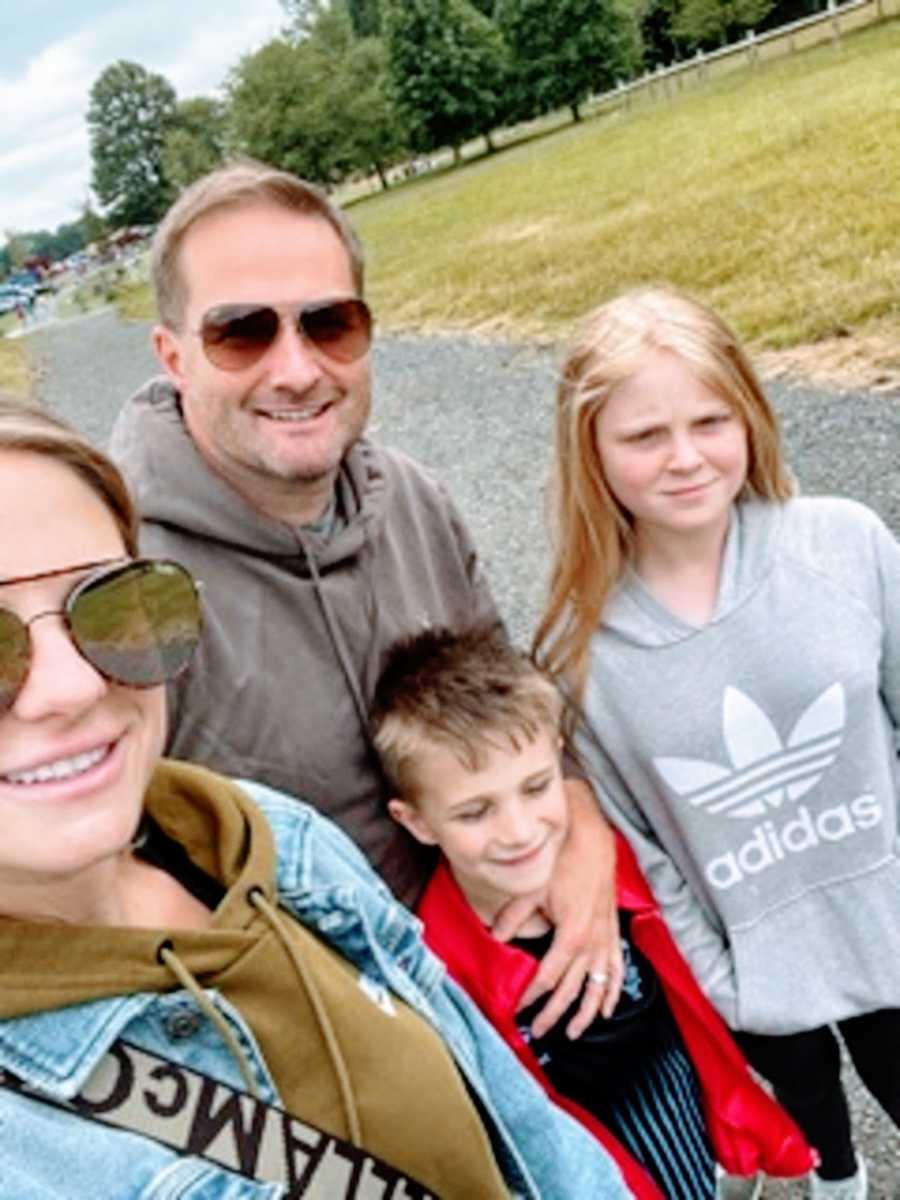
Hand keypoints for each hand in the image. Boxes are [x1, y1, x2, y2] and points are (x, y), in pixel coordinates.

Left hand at [492, 779, 621, 1039]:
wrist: (594, 841)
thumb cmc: (563, 861)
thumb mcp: (533, 887)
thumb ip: (513, 915)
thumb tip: (495, 937)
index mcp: (571, 935)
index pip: (547, 977)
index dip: (531, 997)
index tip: (517, 1010)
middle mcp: (591, 943)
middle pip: (571, 989)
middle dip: (553, 1014)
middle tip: (537, 1032)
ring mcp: (605, 940)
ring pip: (597, 987)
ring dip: (585, 1012)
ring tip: (573, 1033)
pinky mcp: (613, 933)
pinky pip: (616, 970)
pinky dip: (612, 992)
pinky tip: (606, 1009)